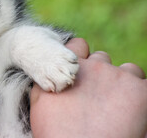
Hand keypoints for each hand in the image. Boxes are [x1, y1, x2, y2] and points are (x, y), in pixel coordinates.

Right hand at [30, 38, 146, 137]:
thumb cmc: (56, 133)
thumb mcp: (39, 101)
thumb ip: (48, 81)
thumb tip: (55, 77)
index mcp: (67, 66)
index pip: (78, 45)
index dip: (80, 57)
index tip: (81, 73)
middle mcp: (93, 66)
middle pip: (102, 59)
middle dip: (101, 74)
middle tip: (98, 98)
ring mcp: (118, 76)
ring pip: (128, 70)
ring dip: (124, 82)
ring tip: (117, 107)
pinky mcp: (140, 92)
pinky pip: (145, 86)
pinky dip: (140, 96)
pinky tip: (132, 113)